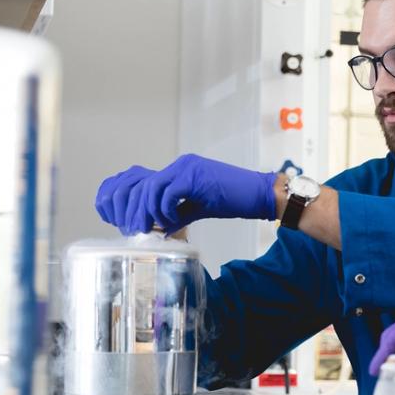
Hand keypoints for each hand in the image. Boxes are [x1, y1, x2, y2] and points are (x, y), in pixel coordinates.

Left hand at [95, 155, 277, 234]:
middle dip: (135, 210)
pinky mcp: (195, 176)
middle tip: (138, 230)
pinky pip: (168, 193)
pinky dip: (166, 211)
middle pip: (142, 184)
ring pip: (151, 188)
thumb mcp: (198, 207)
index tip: (135, 224)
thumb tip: (160, 228)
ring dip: (149, 212)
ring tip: (157, 227)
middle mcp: (180, 164)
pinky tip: (175, 221)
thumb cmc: (234, 200)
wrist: (260, 193)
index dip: (134, 204)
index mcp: (179, 169)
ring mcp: (188, 167)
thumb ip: (178, 213)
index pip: (144, 181)